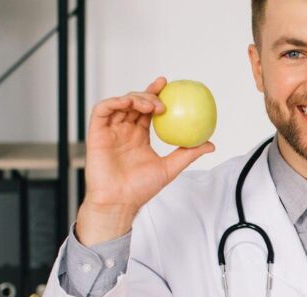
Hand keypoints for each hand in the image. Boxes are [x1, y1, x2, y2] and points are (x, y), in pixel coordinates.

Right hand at [77, 77, 215, 244]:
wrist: (119, 201)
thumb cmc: (141, 188)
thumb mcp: (170, 168)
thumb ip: (188, 154)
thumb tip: (211, 145)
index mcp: (139, 136)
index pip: (148, 110)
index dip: (156, 94)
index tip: (169, 85)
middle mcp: (124, 131)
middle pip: (134, 103)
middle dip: (148, 92)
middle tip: (164, 93)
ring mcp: (110, 131)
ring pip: (120, 103)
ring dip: (135, 98)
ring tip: (152, 105)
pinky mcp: (96, 133)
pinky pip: (102, 111)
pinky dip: (114, 102)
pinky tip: (129, 103)